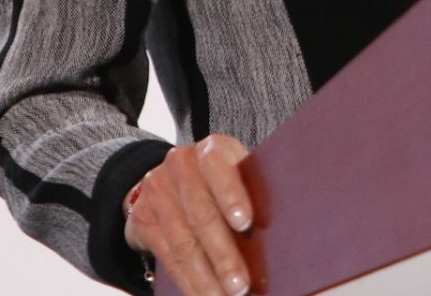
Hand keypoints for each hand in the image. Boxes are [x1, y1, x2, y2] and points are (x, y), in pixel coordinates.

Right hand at [123, 134, 254, 295]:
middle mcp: (180, 165)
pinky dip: (189, 282)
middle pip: (202, 215)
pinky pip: (168, 258)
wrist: (169, 178)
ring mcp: (157, 191)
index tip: (246, 224)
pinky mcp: (142, 219)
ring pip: (184, 243)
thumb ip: (254, 190)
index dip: (232, 195)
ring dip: (206, 278)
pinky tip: (204, 295)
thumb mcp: (237, 171)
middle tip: (241, 285)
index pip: (219, 167)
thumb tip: (289, 227)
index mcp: (211, 149)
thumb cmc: (222, 180)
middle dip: (223, 255)